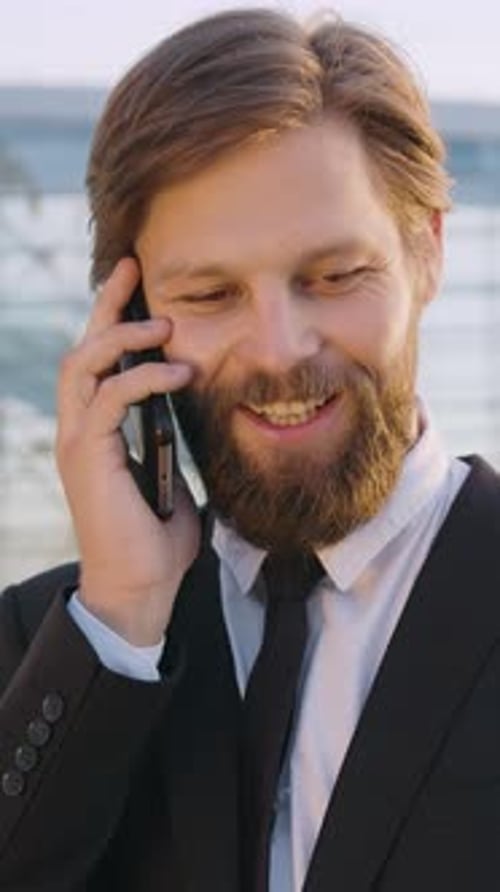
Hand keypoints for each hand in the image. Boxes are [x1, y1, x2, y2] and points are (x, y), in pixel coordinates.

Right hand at [56, 258, 200, 644]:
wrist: (141, 587)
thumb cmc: (158, 538)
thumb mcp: (172, 476)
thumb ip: (173, 443)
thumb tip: (200, 417)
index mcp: (99, 430)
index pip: (101, 362)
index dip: (115, 320)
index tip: (140, 284)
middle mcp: (81, 428)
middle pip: (83, 349)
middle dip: (107, 305)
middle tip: (132, 267)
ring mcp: (79, 441)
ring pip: (84, 365)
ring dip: (122, 335)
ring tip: (164, 323)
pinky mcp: (88, 456)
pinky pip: (109, 399)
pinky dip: (142, 377)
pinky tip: (178, 372)